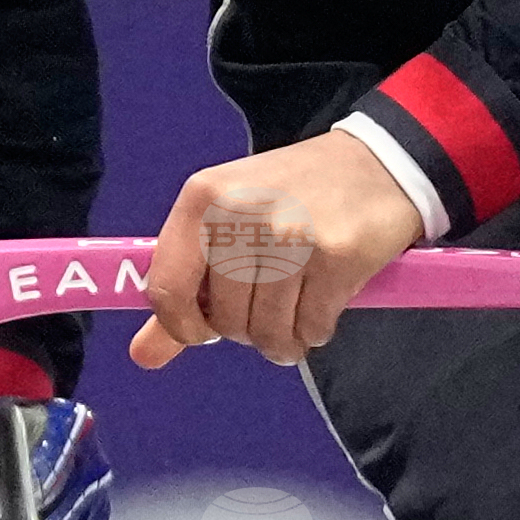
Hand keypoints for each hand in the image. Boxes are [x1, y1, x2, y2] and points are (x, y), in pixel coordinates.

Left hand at [132, 134, 423, 369]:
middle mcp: (241, 212)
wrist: (377, 162)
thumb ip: (184, 289)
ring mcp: (291, 233)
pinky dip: (315, 331)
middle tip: (269, 303)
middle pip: (224, 320)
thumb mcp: (228, 223)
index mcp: (202, 199)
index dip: (184, 326)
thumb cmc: (293, 196)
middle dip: (247, 329)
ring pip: (268, 332)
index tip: (206, 329)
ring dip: (283, 338)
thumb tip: (143, 357)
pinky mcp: (337, 256)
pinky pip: (311, 329)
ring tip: (297, 311)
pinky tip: (323, 304)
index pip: (167, 289)